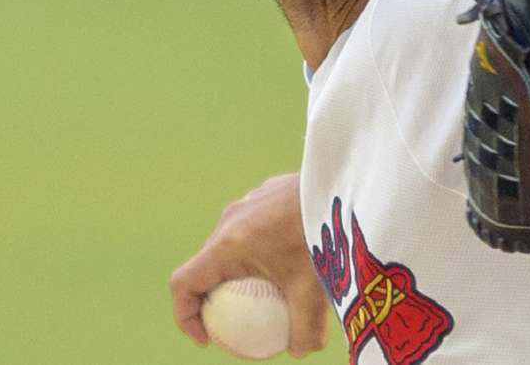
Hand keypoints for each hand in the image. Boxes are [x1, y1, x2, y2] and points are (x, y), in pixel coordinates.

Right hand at [168, 173, 327, 357]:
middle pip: (206, 266)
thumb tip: (300, 352)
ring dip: (241, 272)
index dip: (185, 316)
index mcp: (227, 245)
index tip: (208, 338)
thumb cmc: (323, 234)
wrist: (346, 182)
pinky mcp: (268, 194)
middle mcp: (230, 220)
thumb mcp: (314, 289)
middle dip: (215, 298)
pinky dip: (263, 251)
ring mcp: (248, 203)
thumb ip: (305, 327)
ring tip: (269, 293)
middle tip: (239, 322)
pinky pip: (254, 228)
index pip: (183, 283)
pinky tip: (297, 261)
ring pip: (232, 245)